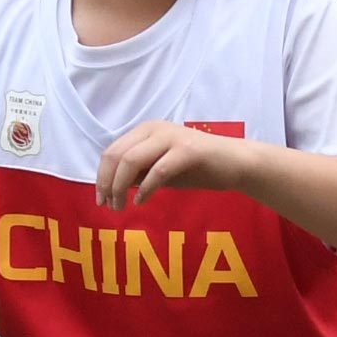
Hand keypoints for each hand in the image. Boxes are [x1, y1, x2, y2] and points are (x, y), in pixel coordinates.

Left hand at [94, 119, 246, 209]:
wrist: (234, 163)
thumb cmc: (197, 167)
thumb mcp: (159, 169)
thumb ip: (138, 173)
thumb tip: (112, 186)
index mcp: (145, 130)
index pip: (112, 151)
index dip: (101, 177)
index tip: (101, 200)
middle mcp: (155, 129)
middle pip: (117, 155)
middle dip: (107, 183)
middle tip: (109, 206)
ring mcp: (171, 138)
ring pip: (132, 161)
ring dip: (121, 187)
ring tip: (121, 207)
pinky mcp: (187, 151)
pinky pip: (158, 171)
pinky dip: (146, 189)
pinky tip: (142, 202)